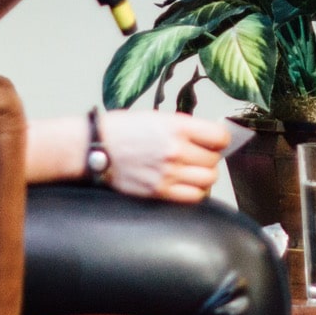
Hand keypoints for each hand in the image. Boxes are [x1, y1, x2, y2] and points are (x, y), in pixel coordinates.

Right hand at [99, 110, 231, 202]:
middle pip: (214, 160)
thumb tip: (212, 139)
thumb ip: (186, 128)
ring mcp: (168, 173)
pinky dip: (195, 191)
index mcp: (178, 126)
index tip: (215, 142)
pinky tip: (187, 184)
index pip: (220, 137)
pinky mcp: (159, 191)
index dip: (220, 140)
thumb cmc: (124, 130)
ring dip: (204, 175)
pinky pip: (194, 196)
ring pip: (208, 179)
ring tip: (193, 171)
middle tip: (198, 156)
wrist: (95, 146)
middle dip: (210, 158)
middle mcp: (176, 150)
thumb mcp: (158, 118)